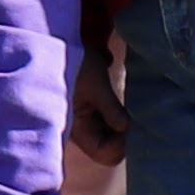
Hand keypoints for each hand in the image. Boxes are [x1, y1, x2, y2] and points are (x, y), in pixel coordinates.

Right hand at [68, 47, 129, 165]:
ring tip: (131, 108)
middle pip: (109, 148)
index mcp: (77, 128)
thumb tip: (126, 128)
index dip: (121, 146)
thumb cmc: (72, 62)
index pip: (104, 153)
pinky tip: (123, 103)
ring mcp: (86, 120)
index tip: (131, 125)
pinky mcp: (91, 108)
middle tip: (136, 117)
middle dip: (125, 137)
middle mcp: (81, 129)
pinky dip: (119, 117)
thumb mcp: (95, 83)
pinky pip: (110, 123)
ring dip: (124, 126)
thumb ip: (111, 108)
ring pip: (112, 136)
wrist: (58, 41)